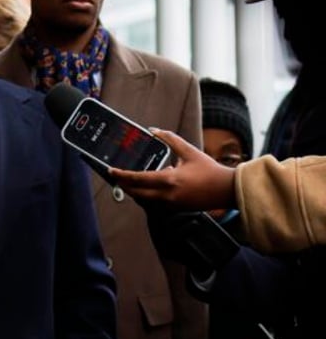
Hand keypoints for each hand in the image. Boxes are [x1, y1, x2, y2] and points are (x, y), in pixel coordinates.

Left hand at [108, 128, 235, 210]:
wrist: (227, 190)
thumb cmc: (209, 170)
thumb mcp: (189, 151)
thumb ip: (169, 139)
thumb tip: (153, 130)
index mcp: (169, 180)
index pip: (138, 179)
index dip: (122, 175)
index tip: (111, 170)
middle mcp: (167, 195)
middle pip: (136, 193)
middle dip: (123, 185)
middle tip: (116, 177)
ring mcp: (171, 205)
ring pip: (144, 200)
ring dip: (134, 192)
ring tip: (128, 181)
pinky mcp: (176, 209)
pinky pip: (154, 204)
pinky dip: (147, 196)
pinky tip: (147, 186)